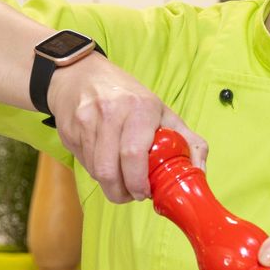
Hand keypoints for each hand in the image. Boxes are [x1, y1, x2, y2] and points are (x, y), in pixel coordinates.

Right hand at [45, 57, 206, 203]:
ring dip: (109, 184)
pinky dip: (96, 172)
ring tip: (121, 180)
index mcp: (139, 108)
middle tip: (132, 194)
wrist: (82, 75)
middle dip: (121, 192)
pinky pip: (83, 163)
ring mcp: (85, 121)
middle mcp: (110, 112)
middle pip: (109, 170)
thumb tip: (200, 172)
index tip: (144, 192)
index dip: (137, 182)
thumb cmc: (129, 98)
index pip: (133, 154)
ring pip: (95, 171)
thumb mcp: (163, 112)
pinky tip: (105, 162)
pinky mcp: (69, 131)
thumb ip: (188, 141)